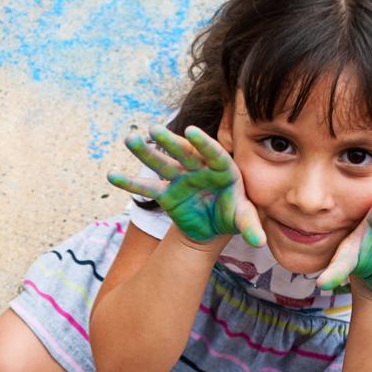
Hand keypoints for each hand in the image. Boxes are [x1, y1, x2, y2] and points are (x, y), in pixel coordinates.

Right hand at [108, 125, 265, 246]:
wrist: (214, 224)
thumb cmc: (232, 214)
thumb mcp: (242, 219)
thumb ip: (249, 226)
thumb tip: (259, 242)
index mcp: (223, 169)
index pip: (214, 153)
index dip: (203, 143)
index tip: (191, 130)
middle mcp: (200, 168)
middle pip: (184, 153)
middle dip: (170, 141)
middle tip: (154, 129)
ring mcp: (181, 178)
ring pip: (163, 162)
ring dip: (146, 152)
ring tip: (129, 139)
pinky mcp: (167, 192)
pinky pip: (147, 188)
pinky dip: (130, 183)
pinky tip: (112, 176)